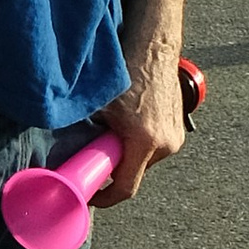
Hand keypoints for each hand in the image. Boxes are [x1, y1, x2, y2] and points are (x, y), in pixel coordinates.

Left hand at [99, 41, 187, 199]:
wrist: (155, 50)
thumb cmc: (129, 73)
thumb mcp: (101, 107)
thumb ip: (88, 135)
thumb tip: (69, 154)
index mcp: (146, 142)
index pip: (126, 188)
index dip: (105, 198)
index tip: (92, 195)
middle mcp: (166, 144)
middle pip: (135, 173)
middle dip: (116, 167)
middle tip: (100, 150)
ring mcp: (175, 138)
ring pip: (145, 160)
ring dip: (128, 153)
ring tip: (117, 128)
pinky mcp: (179, 130)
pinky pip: (155, 147)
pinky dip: (141, 142)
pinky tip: (132, 121)